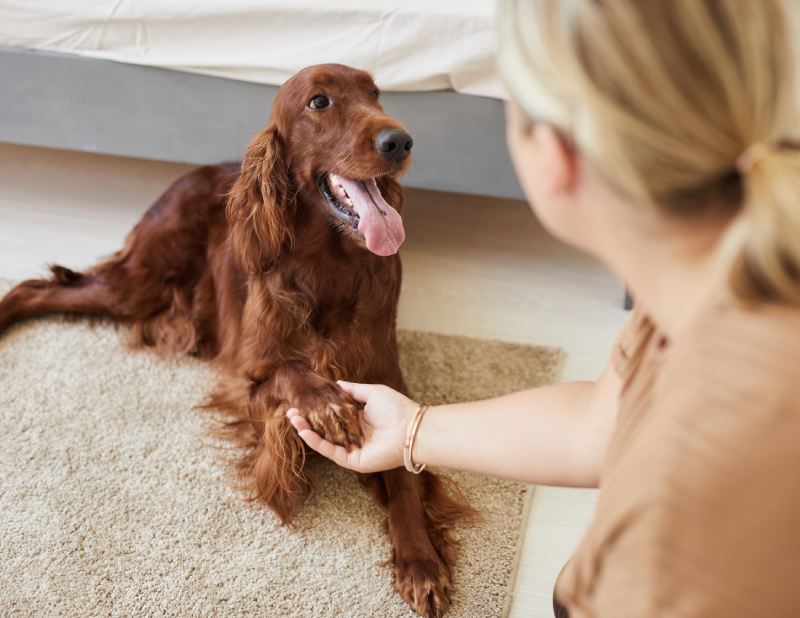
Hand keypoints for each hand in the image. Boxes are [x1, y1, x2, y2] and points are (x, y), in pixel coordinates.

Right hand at [287, 380, 418, 472]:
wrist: (410, 428)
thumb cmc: (396, 408)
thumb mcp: (372, 392)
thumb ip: (353, 390)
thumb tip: (336, 383)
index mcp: (359, 419)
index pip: (333, 415)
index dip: (317, 409)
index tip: (302, 400)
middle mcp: (354, 435)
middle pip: (325, 428)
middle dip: (307, 420)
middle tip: (290, 411)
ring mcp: (352, 448)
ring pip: (324, 440)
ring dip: (306, 430)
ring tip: (292, 418)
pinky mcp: (352, 460)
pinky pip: (330, 451)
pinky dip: (316, 441)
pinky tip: (304, 431)